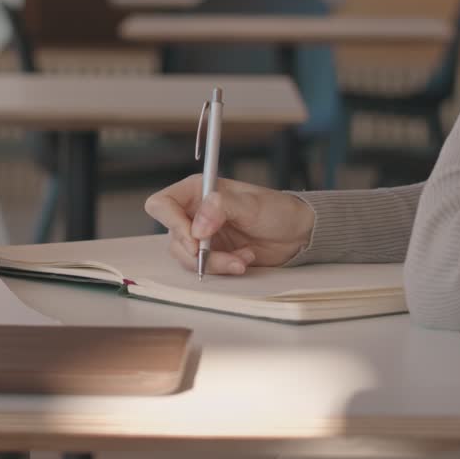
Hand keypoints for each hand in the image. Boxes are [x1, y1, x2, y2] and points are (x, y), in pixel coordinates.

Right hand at [144, 175, 314, 275]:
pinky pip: (204, 268)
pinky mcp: (212, 254)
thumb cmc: (276, 210)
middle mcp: (193, 213)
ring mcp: (201, 236)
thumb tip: (198, 227)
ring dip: (215, 263)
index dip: (172, 223)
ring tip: (243, 258)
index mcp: (197, 191)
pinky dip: (224, 268)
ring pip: (186, 257)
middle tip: (224, 255)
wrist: (297, 234)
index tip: (195, 239)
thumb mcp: (251, 204)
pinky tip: (245, 259)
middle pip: (173, 236)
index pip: (162, 204)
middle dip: (199, 252)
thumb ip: (221, 207)